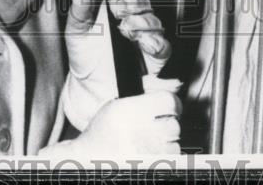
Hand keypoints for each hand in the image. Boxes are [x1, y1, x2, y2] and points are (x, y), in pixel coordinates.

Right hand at [43, 87, 181, 158]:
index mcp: (132, 111)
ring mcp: (146, 153)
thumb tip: (168, 96)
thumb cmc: (102, 132)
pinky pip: (169, 160)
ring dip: (167, 142)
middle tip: (159, 125)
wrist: (88, 158)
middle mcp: (142, 132)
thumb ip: (142, 99)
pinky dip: (164, 156)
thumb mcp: (117, 106)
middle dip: (168, 124)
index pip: (169, 102)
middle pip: (174, 125)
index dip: (173, 104)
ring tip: (152, 141)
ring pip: (174, 144)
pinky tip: (152, 152)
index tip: (171, 107)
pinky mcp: (149, 166)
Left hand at [63, 0, 170, 129]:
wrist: (91, 90)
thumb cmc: (85, 57)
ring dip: (141, 22)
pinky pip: (164, 45)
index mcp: (116, 7)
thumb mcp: (76, 33)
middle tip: (118, 11)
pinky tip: (143, 43)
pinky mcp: (155, 57)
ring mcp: (145, 36)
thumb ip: (79, 11)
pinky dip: (155, 42)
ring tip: (126, 30)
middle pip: (142, 0)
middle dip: (131, 3)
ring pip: (154, 20)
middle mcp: (133, 18)